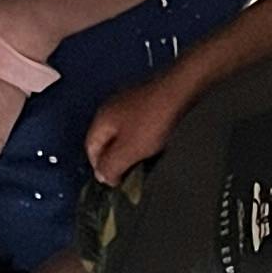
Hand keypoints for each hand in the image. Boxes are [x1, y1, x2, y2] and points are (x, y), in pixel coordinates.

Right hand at [85, 64, 190, 182]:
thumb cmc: (152, 121)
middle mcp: (111, 108)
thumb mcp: (128, 151)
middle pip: (106, 140)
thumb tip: (102, 177)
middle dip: (115, 158)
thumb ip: (110, 166)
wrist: (180, 91)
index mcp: (101, 119)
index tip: (114, 182)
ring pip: (124, 132)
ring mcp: (130, 102)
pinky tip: (156, 144)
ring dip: (131, 149)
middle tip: (128, 174)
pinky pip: (139, 124)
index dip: (99, 167)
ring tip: (144, 161)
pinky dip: (144, 137)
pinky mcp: (148, 100)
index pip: (90, 148)